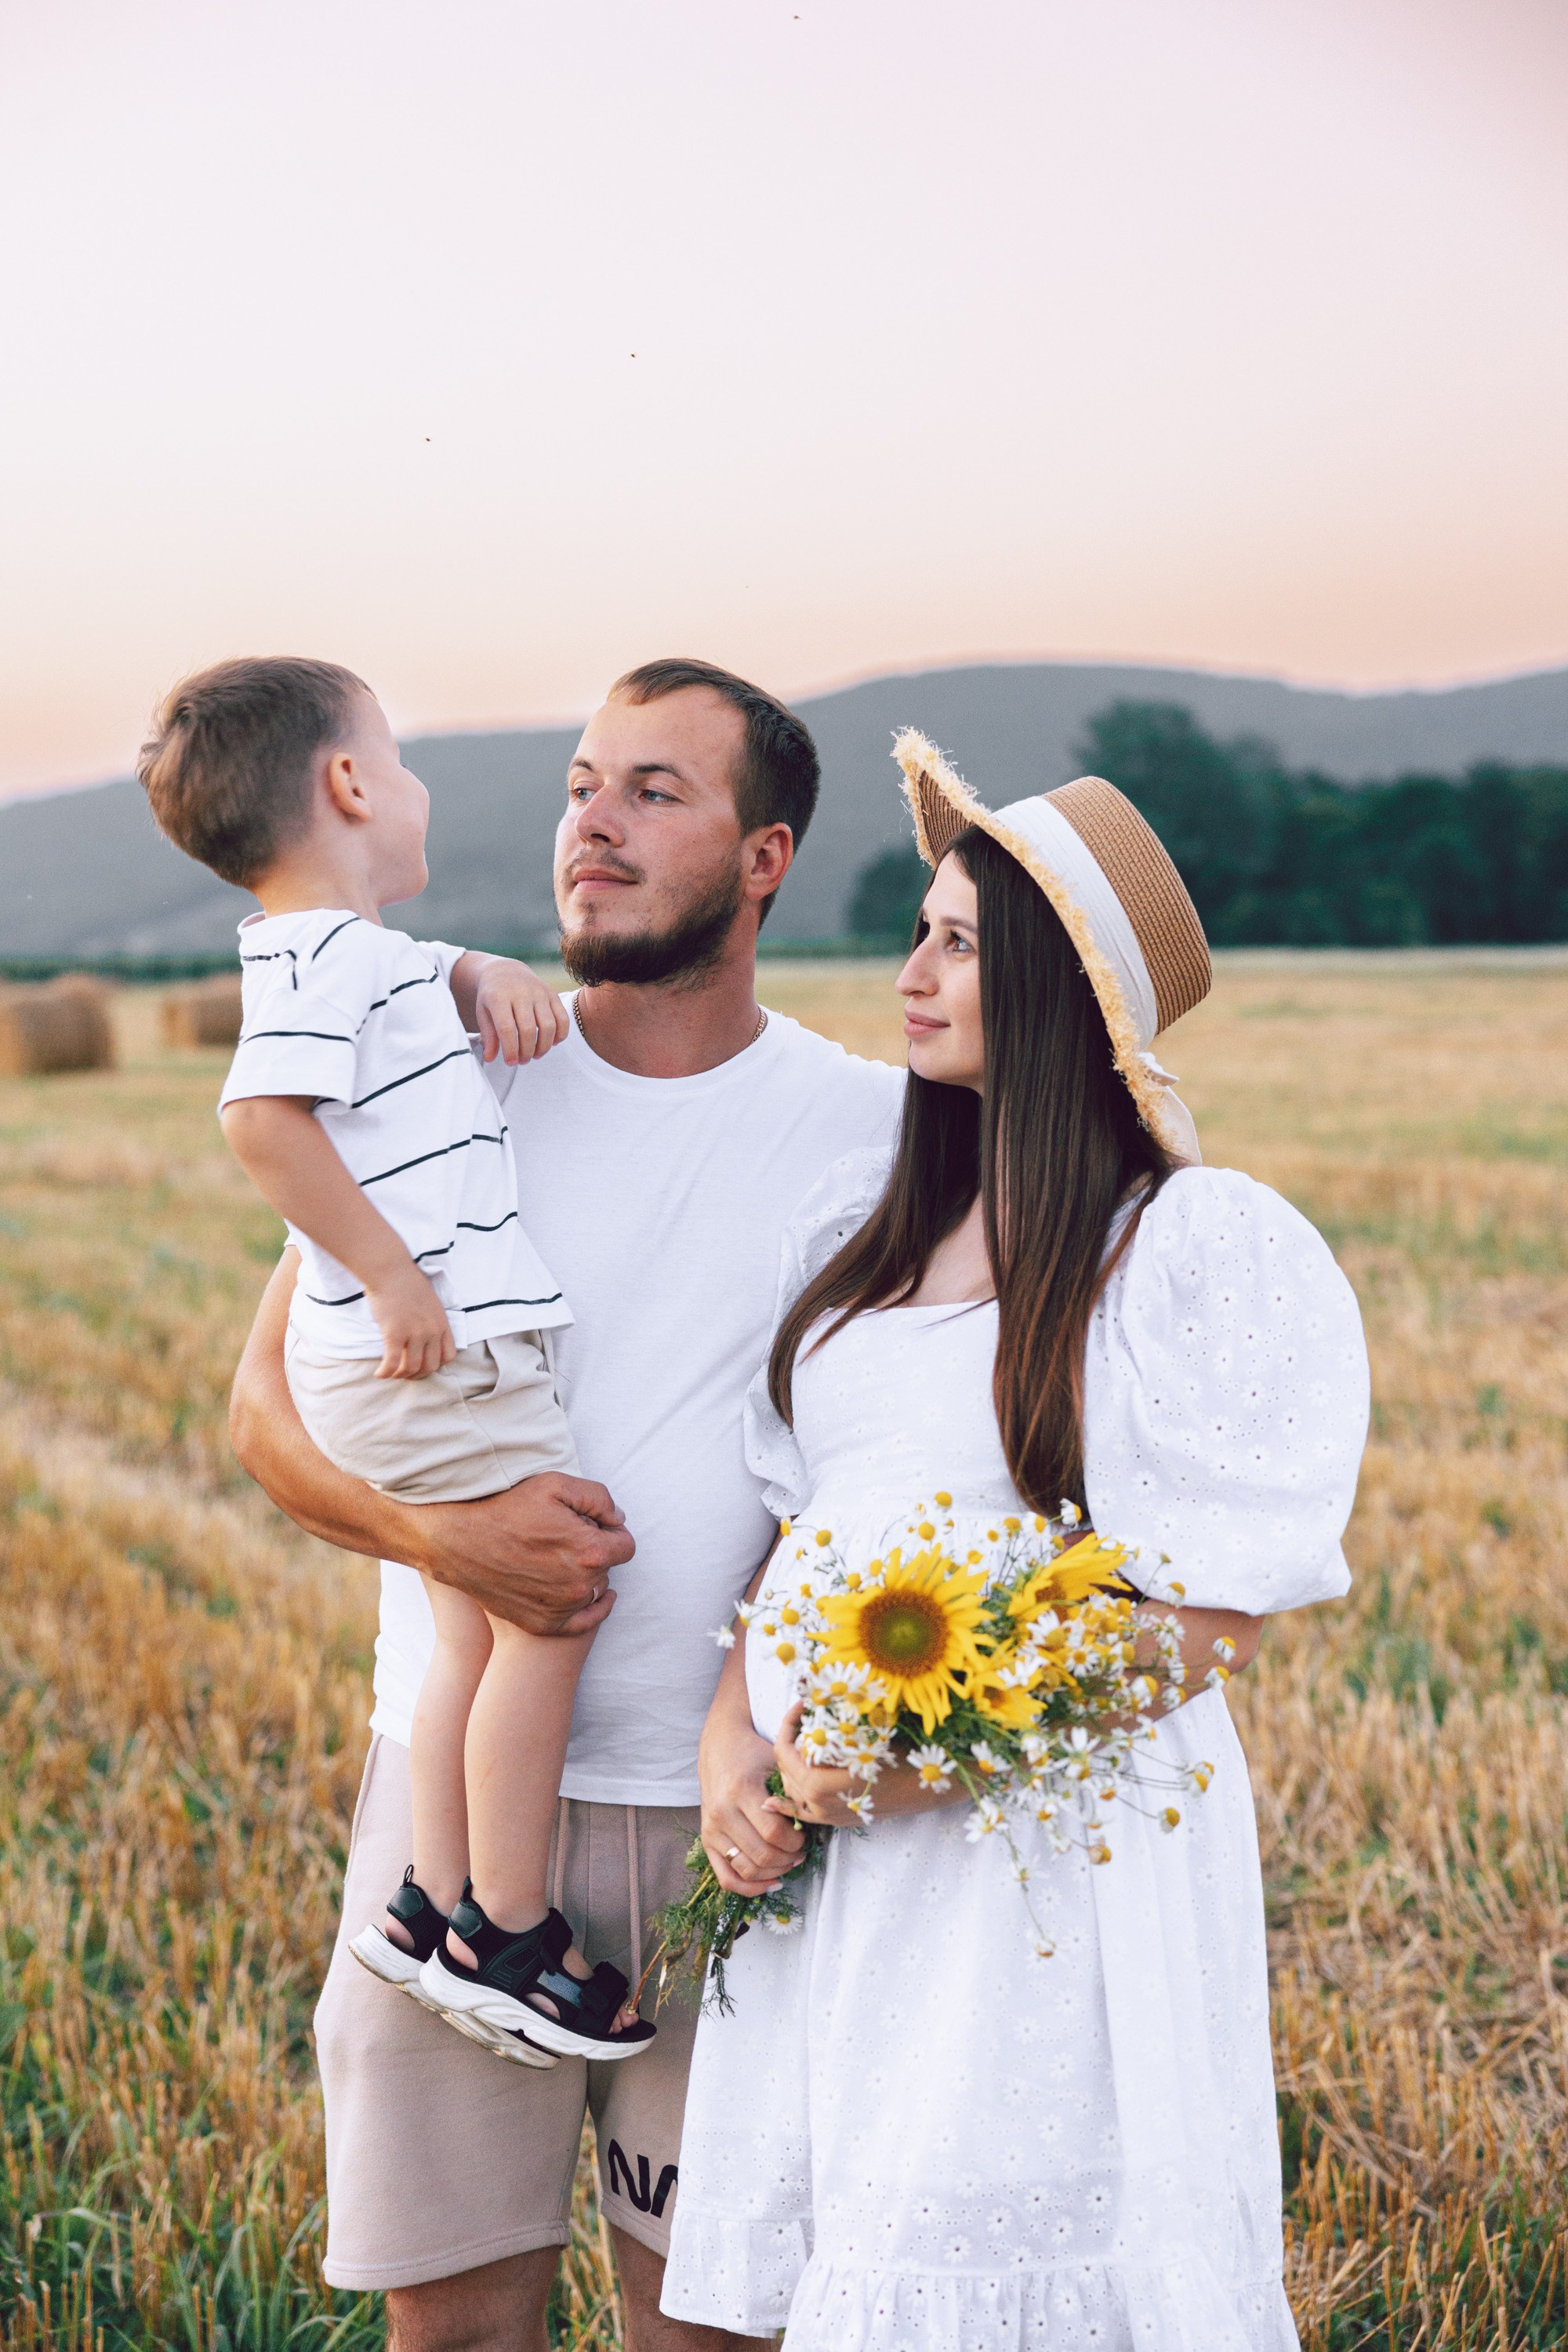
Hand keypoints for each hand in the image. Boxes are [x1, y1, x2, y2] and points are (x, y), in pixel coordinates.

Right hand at [365, 1258, 456, 1379]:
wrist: (391, 1270)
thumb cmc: (407, 1282)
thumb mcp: (430, 1302)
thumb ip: (431, 1320)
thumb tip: (424, 1335)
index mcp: (442, 1323)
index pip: (448, 1356)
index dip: (436, 1365)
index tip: (424, 1365)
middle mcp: (432, 1331)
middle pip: (430, 1366)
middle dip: (418, 1375)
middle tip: (405, 1374)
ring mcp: (414, 1333)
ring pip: (412, 1368)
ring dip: (400, 1375)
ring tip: (391, 1373)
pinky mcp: (395, 1334)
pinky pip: (393, 1363)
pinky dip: (386, 1372)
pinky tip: (379, 1374)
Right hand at [415, 1470, 634, 1633]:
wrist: (458, 1541)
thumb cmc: (506, 1508)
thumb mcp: (556, 1484)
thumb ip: (599, 1498)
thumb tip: (618, 1520)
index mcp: (590, 1551)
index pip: (625, 1545)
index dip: (611, 1532)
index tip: (591, 1525)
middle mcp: (580, 1586)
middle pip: (608, 1567)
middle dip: (595, 1551)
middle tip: (564, 1537)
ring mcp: (562, 1609)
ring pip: (593, 1590)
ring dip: (585, 1575)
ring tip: (557, 1557)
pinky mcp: (543, 1624)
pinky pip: (582, 1621)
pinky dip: (587, 1608)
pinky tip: (589, 1595)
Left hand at [474, 958, 569, 1066]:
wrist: (506, 971)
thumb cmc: (492, 995)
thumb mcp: (483, 1012)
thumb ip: (488, 1035)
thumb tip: (491, 1058)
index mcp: (499, 997)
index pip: (507, 1028)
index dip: (510, 1049)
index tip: (510, 1062)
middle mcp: (521, 993)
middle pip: (528, 1029)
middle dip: (527, 1051)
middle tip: (522, 1061)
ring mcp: (539, 992)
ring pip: (548, 1026)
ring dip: (544, 1046)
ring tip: (536, 1055)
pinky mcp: (552, 994)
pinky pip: (563, 1018)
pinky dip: (560, 1035)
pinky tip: (551, 1043)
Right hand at [699, 1708, 804, 1896]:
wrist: (720, 1747)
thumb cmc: (754, 1754)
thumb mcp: (776, 1764)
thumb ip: (792, 1794)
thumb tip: (811, 1826)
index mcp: (741, 1790)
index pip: (773, 1833)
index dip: (796, 1841)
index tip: (805, 1836)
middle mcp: (721, 1812)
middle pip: (761, 1854)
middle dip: (788, 1858)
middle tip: (801, 1851)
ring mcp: (711, 1829)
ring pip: (746, 1870)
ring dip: (773, 1872)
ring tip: (788, 1862)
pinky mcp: (706, 1841)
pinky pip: (726, 1878)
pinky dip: (749, 1888)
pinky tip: (770, 1882)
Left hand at [771, 1704, 968, 1824]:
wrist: (936, 1786)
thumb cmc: (904, 1753)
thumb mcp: (868, 1732)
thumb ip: (836, 1722)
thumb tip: (811, 1693)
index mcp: (823, 1783)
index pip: (786, 1753)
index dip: (788, 1725)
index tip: (801, 1705)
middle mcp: (822, 1805)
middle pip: (786, 1771)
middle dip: (789, 1741)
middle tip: (803, 1716)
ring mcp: (832, 1816)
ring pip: (793, 1791)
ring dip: (791, 1765)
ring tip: (804, 1740)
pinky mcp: (842, 1821)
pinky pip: (805, 1814)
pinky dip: (789, 1804)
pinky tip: (774, 1802)